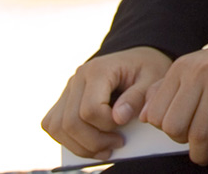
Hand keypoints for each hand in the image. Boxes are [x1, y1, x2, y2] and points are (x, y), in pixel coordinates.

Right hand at [41, 46, 172, 160]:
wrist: (137, 60)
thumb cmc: (146, 71)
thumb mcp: (153, 80)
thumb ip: (138, 98)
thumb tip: (118, 118)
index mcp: (99, 69)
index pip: (90, 109)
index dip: (107, 126)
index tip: (125, 125)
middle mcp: (77, 78)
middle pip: (70, 122)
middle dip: (94, 141)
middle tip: (117, 143)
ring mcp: (68, 89)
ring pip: (57, 127)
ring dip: (80, 145)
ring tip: (105, 147)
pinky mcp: (63, 100)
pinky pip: (54, 126)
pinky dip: (69, 140)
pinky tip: (91, 142)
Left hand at [140, 38, 207, 165]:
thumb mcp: (190, 70)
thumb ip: (164, 90)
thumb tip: (145, 117)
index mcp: (180, 68)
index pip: (157, 114)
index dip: (166, 132)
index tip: (179, 135)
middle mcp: (198, 71)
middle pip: (176, 125)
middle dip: (183, 144)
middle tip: (194, 146)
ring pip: (201, 130)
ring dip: (203, 152)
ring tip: (207, 156)